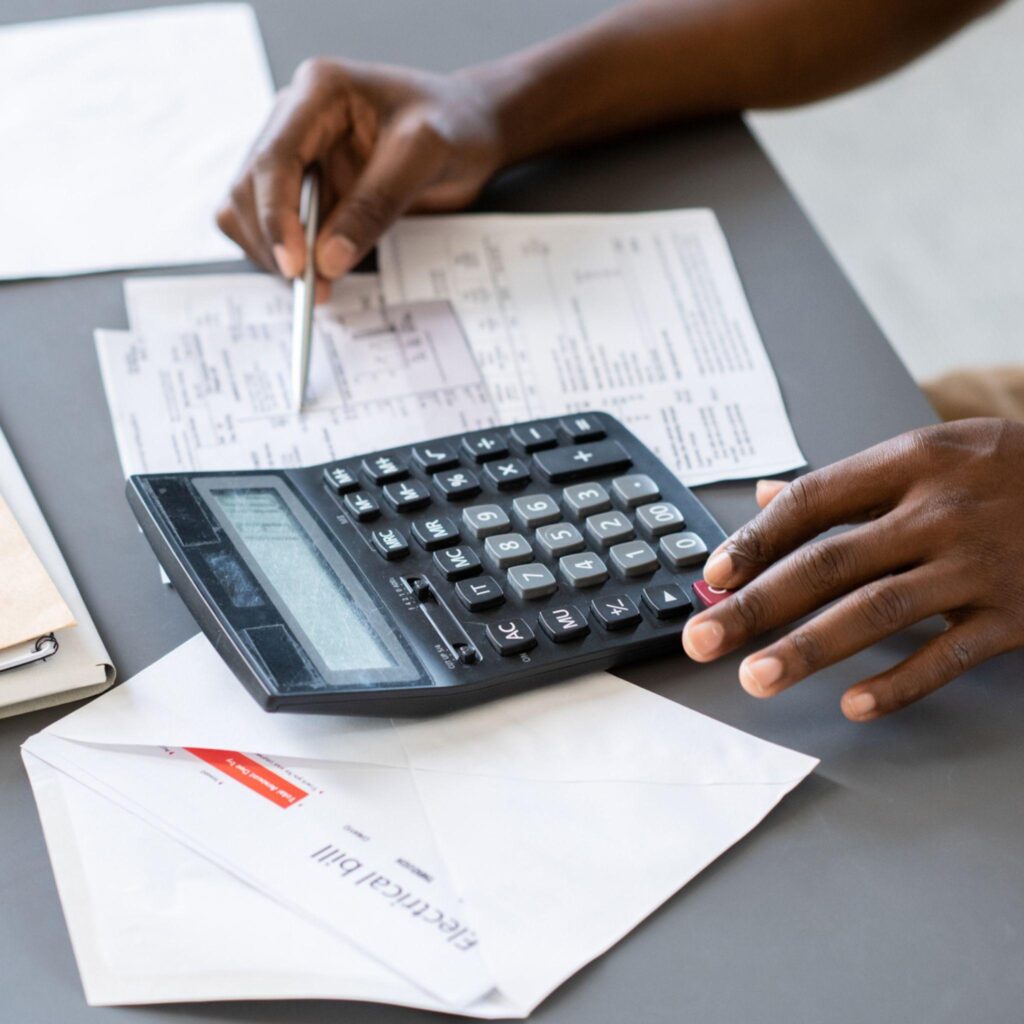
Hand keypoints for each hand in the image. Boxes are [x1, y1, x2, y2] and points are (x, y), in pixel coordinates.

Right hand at [216, 58, 504, 296]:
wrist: (472, 129)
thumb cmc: (455, 125)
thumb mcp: (424, 157)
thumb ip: (375, 205)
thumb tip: (328, 260)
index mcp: (319, 92)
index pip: (274, 158)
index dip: (275, 216)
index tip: (295, 266)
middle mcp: (296, 120)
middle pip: (250, 188)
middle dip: (273, 242)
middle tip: (312, 288)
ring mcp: (298, 155)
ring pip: (251, 212)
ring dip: (277, 254)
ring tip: (319, 287)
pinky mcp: (308, 188)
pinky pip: (277, 227)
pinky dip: (292, 256)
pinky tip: (321, 273)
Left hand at [682, 418, 1023, 720]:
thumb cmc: (1006, 470)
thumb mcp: (929, 454)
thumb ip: (847, 482)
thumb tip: (765, 494)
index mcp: (909, 463)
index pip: (811, 502)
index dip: (755, 541)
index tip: (714, 578)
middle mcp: (938, 511)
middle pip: (828, 563)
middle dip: (757, 606)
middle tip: (704, 639)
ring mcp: (978, 565)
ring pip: (877, 612)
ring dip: (809, 649)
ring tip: (756, 677)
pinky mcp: (1015, 614)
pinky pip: (948, 655)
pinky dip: (900, 683)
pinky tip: (854, 704)